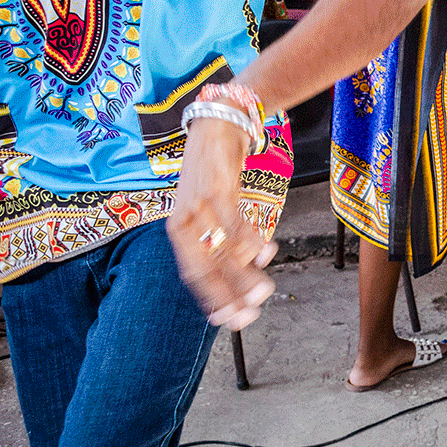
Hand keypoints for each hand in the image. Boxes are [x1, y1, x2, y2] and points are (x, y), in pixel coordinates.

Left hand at [167, 115, 275, 328]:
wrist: (215, 125)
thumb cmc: (212, 170)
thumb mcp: (209, 205)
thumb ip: (220, 235)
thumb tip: (248, 265)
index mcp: (179, 229)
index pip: (193, 274)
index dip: (210, 299)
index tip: (226, 321)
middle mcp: (184, 220)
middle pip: (205, 268)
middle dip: (227, 296)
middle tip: (246, 318)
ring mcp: (200, 205)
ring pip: (223, 249)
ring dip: (245, 274)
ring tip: (264, 292)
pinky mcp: (219, 188)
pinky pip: (236, 221)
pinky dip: (252, 240)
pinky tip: (268, 253)